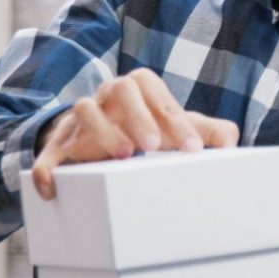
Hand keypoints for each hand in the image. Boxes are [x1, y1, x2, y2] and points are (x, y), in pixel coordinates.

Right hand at [32, 68, 239, 199]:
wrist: (98, 138)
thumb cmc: (146, 130)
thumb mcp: (177, 129)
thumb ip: (208, 131)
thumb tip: (231, 140)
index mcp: (139, 90)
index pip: (157, 93)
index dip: (175, 119)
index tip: (192, 149)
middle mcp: (109, 97)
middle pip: (120, 88)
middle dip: (138, 116)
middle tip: (153, 146)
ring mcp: (81, 119)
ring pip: (84, 109)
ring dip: (102, 131)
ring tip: (122, 156)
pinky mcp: (58, 145)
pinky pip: (47, 151)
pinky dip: (47, 169)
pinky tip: (55, 189)